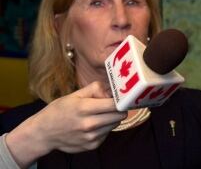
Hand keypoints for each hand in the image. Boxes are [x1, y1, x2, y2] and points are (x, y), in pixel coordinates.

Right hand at [5, 81, 126, 167]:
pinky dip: (104, 129)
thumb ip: (95, 89)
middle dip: (118, 109)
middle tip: (112, 106)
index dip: (121, 100)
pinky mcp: (91, 146)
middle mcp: (88, 124)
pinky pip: (107, 134)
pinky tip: (93, 126)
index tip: (122, 98)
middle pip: (119, 115)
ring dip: (111, 119)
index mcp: (84, 108)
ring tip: (99, 116)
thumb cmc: (59, 111)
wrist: (43, 133)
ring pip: (115, 125)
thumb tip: (113, 89)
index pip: (114, 104)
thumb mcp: (75, 95)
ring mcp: (90, 137)